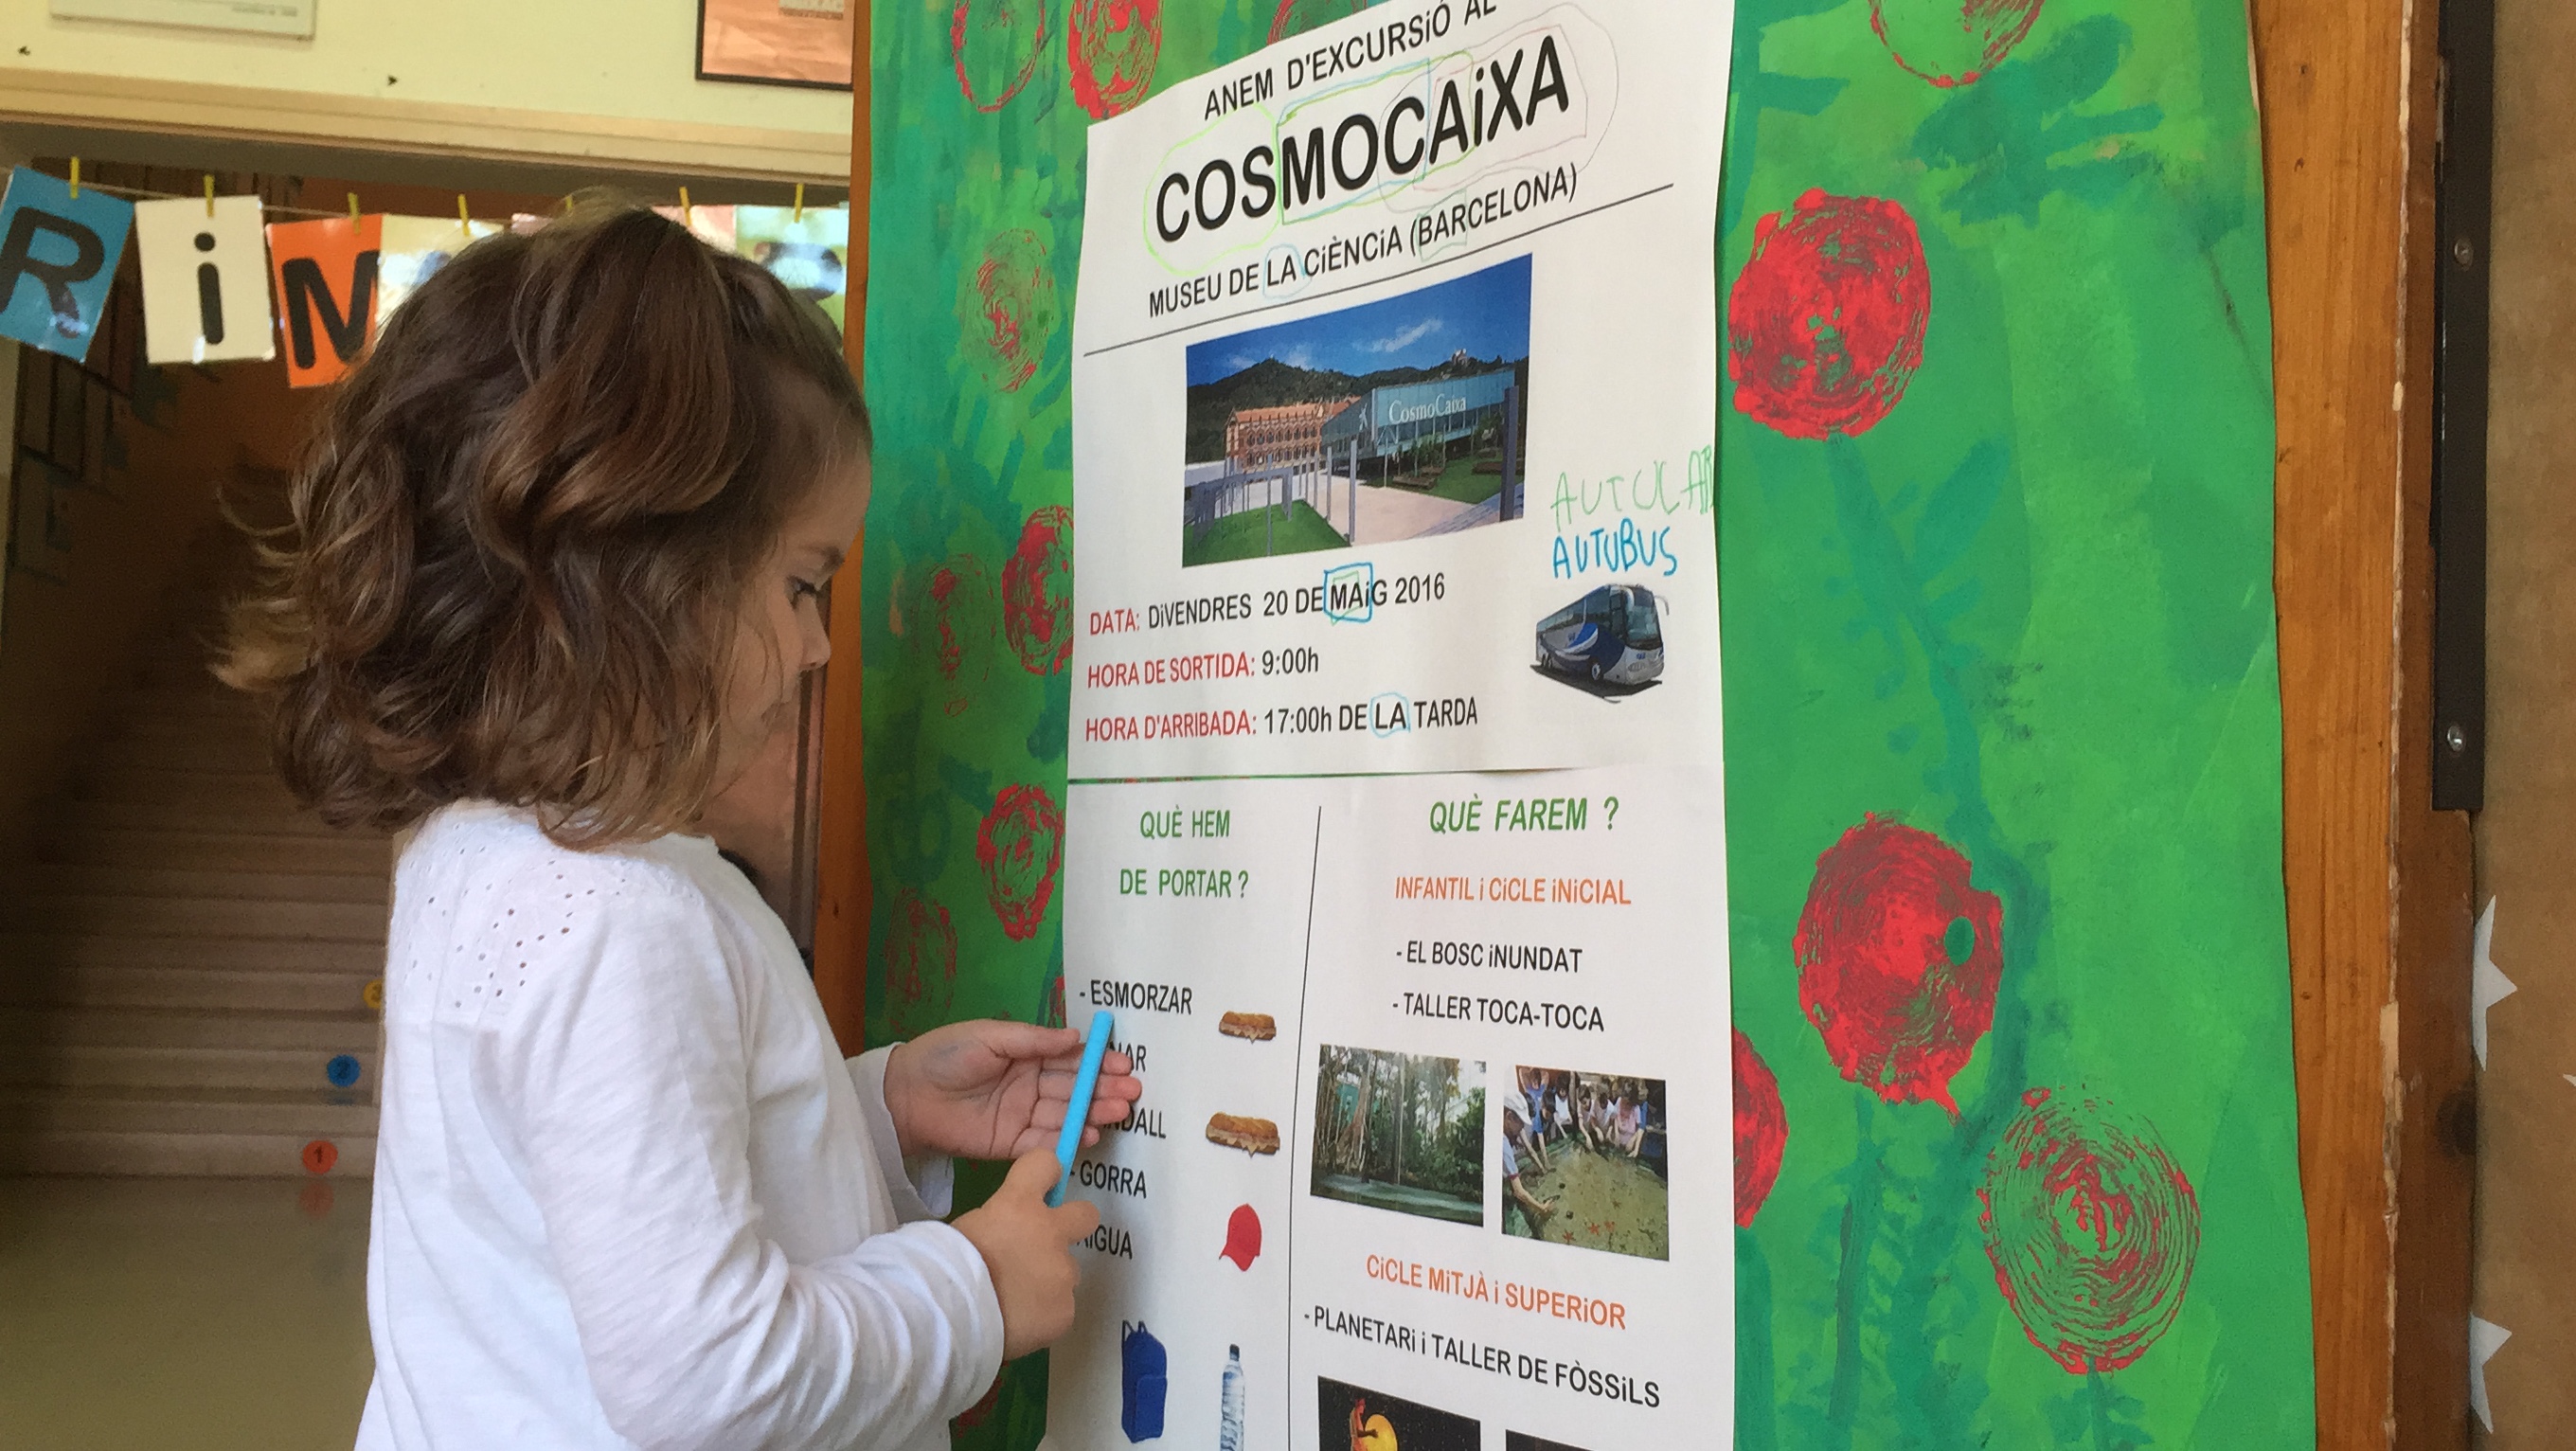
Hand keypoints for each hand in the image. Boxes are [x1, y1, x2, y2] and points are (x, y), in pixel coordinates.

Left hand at [884, 1019, 1142, 1160]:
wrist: (904, 1096)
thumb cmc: (946, 1056)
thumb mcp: (989, 1037)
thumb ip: (1033, 1039)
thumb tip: (1076, 1036)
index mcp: (1025, 1055)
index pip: (1069, 1058)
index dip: (1097, 1061)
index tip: (1123, 1063)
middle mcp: (1030, 1085)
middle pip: (1074, 1088)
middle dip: (1104, 1089)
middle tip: (1132, 1092)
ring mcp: (1022, 1115)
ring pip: (1066, 1115)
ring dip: (1094, 1114)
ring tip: (1118, 1112)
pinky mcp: (1011, 1144)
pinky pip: (1045, 1143)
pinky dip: (1068, 1140)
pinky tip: (1090, 1135)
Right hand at [952, 1149, 1098, 1359]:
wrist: (951, 1316)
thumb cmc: (946, 1267)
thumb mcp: (967, 1229)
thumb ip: (998, 1224)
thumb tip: (1007, 1236)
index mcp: (1019, 1204)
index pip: (1045, 1164)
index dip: (1045, 1173)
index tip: (1040, 1186)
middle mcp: (1050, 1233)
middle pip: (1086, 1215)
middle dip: (1074, 1225)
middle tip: (1049, 1243)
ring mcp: (1062, 1273)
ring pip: (1067, 1272)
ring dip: (1049, 1281)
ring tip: (1018, 1301)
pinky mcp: (1065, 1310)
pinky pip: (1059, 1308)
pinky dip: (1043, 1315)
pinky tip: (1019, 1323)